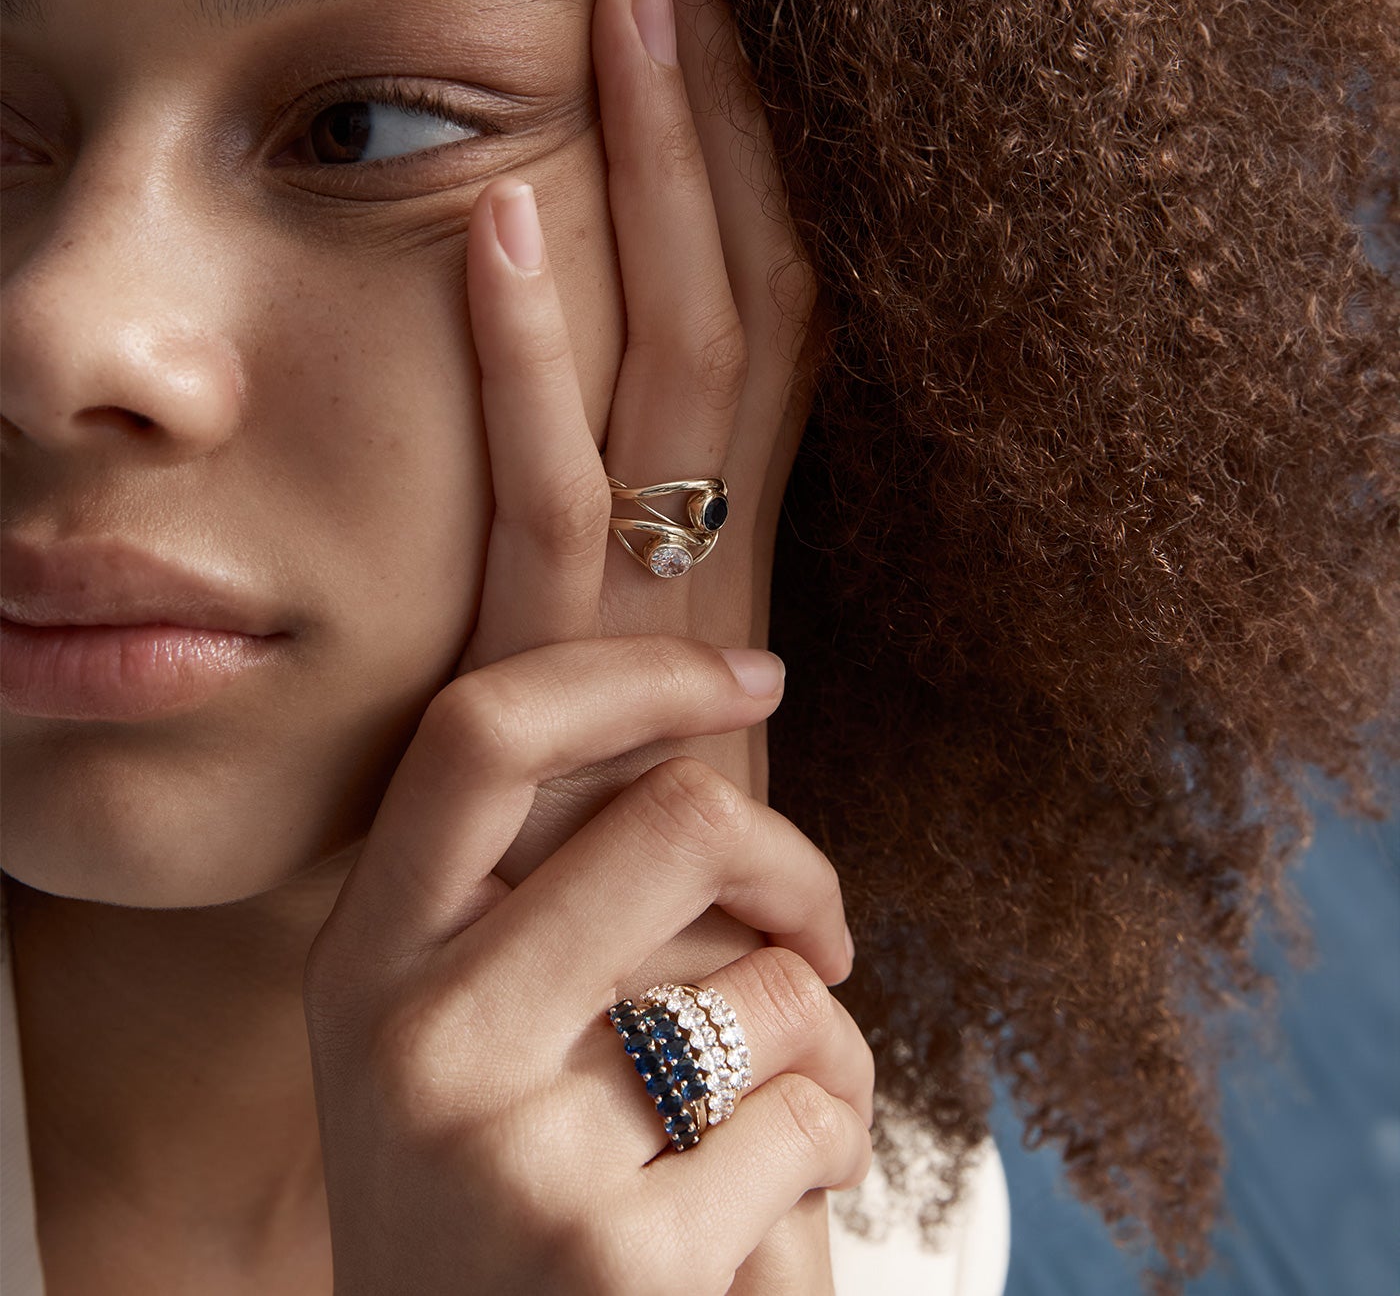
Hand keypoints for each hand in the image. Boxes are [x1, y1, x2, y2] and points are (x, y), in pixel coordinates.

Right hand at [304, 639, 872, 1293]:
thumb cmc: (498, 1197)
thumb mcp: (451, 1032)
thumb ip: (530, 884)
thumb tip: (700, 705)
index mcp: (367, 958)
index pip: (484, 731)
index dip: (635, 670)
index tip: (752, 677)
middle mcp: (415, 1040)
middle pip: (677, 819)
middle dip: (793, 862)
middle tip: (815, 932)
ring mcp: (511, 1155)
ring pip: (771, 980)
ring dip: (822, 1036)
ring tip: (777, 1110)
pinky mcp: (618, 1262)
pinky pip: (814, 1115)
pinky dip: (832, 1144)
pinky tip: (767, 1210)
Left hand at [305, 0, 867, 1292]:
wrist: (635, 1056)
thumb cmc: (617, 872)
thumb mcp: (637, 711)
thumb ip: (637, 600)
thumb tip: (637, 510)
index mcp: (733, 550)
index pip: (767, 316)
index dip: (757, 163)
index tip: (720, 19)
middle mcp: (717, 555)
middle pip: (745, 291)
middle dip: (724, 114)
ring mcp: (656, 601)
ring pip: (688, 352)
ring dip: (662, 171)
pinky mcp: (574, 669)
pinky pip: (567, 481)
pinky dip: (534, 347)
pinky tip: (495, 207)